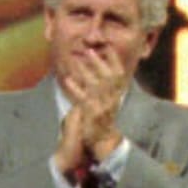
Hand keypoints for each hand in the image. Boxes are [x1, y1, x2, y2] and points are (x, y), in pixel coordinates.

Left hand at [56, 46, 127, 164]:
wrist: (102, 139)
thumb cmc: (103, 118)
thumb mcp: (108, 100)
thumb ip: (105, 86)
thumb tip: (99, 69)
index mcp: (118, 94)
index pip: (119, 74)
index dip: (114, 60)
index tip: (108, 47)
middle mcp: (112, 98)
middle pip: (109, 76)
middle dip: (99, 63)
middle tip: (89, 51)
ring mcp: (103, 106)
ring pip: (95, 85)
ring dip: (85, 72)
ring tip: (75, 61)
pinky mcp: (92, 113)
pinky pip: (83, 98)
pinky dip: (75, 88)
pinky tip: (67, 80)